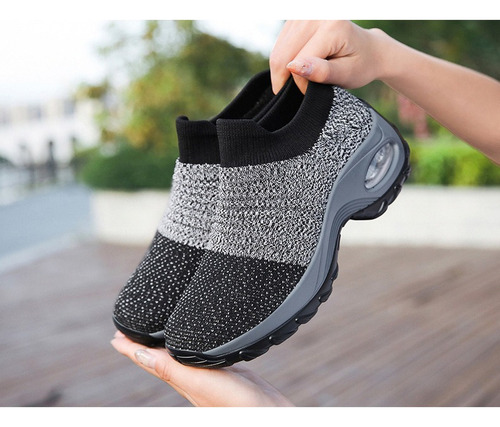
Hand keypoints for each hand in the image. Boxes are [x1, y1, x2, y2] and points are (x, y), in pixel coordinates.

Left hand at [111, 331, 293, 406]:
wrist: (266, 413)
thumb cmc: (232, 402)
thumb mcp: (196, 381)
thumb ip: (168, 367)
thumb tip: (136, 353)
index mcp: (178, 378)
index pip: (147, 359)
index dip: (130, 346)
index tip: (116, 332)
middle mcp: (189, 375)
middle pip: (159, 356)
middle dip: (145, 342)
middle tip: (131, 328)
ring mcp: (207, 372)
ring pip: (179, 353)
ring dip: (165, 342)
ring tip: (157, 331)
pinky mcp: (226, 367)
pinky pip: (201, 352)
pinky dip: (192, 343)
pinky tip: (196, 338)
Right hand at [270, 20, 389, 93]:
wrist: (369, 49)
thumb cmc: (360, 64)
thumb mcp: (346, 74)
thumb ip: (321, 72)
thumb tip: (293, 67)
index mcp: (332, 26)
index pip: (300, 62)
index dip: (302, 84)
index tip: (314, 91)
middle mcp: (316, 13)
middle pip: (283, 55)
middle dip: (289, 78)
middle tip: (307, 87)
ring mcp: (304, 13)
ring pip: (278, 51)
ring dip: (286, 70)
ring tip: (306, 75)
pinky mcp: (296, 17)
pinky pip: (280, 45)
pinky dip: (285, 60)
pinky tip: (299, 65)